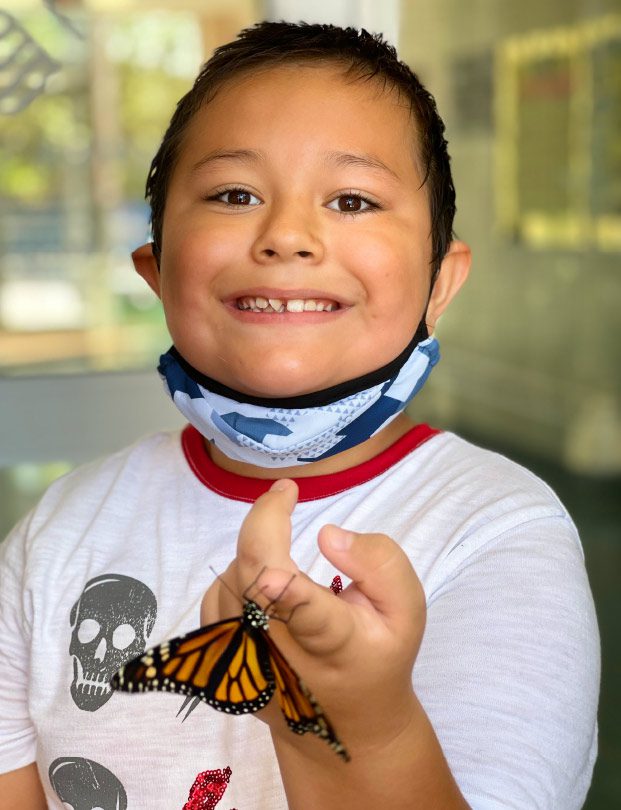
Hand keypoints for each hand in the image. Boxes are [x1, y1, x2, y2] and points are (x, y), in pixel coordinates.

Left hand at [200, 479, 426, 757]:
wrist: (345, 727)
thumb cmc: (378, 654)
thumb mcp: (405, 610)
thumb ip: (380, 563)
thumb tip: (327, 534)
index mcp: (338, 643)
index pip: (307, 618)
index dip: (286, 593)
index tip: (274, 571)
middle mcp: (285, 656)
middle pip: (253, 587)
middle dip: (263, 526)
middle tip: (285, 493)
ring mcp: (247, 665)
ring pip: (230, 585)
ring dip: (253, 554)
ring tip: (284, 558)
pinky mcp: (223, 667)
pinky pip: (215, 601)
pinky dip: (236, 578)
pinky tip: (264, 587)